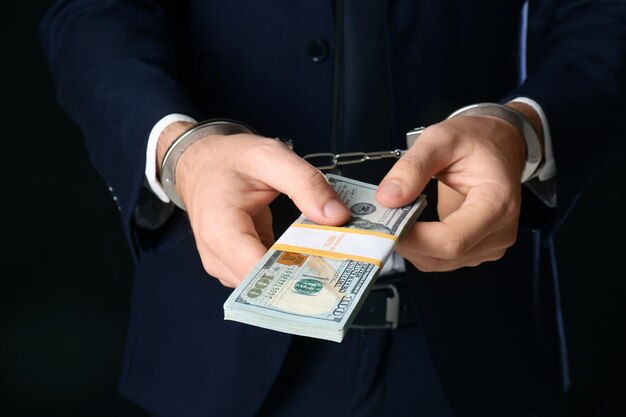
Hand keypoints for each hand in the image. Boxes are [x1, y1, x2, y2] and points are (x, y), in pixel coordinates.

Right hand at [158, 124, 350, 286]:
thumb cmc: (229, 160)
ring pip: (269, 285)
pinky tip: (315, 256)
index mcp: (221, 231)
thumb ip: (305, 184)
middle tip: (346, 264)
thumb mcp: (269, 157)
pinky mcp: (237, 267)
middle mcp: (219, 257)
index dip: (298, 276)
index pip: (260, 272)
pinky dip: (291, 268)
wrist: (201, 163)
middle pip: (267, 284)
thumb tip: (338, 217)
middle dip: (306, 277)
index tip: (335, 270)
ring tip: (335, 258)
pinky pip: (267, 276)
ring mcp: (226, 266)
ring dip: (301, 274)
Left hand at [376, 103, 539, 271]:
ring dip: (410, 245)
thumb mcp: (440, 139)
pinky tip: (409, 223)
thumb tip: (388, 199)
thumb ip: (412, 167)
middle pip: (443, 256)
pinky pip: (440, 259)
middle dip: (406, 242)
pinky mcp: (477, 249)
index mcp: (497, 203)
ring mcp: (490, 245)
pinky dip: (419, 245)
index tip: (385, 225)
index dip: (414, 239)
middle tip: (379, 220)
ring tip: (394, 217)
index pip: (451, 241)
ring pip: (438, 262)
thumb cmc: (476, 140)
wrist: (499, 143)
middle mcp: (499, 231)